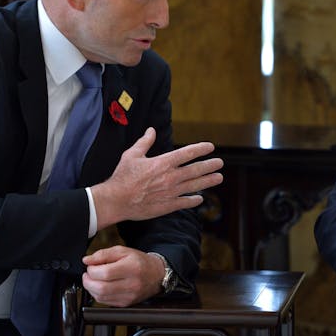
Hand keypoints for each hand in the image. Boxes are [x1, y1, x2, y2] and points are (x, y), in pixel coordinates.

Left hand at [82, 245, 164, 305]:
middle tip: (88, 274)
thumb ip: (103, 254)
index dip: (92, 270)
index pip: (105, 273)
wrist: (156, 274)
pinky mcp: (126, 303)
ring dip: (91, 288)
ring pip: (101, 297)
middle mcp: (132, 284)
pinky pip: (105, 302)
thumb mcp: (123, 251)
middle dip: (88, 281)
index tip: (90, 266)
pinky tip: (100, 286)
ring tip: (94, 279)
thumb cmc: (139, 262)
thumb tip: (87, 260)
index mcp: (132, 268)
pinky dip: (98, 294)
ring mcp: (129, 296)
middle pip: (101, 288)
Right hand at [91, 127, 222, 228]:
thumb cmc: (122, 177)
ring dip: (208, 181)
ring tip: (219, 178)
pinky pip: (185, 202)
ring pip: (194, 186)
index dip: (201, 149)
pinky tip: (200, 198)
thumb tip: (151, 130)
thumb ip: (144, 142)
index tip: (210, 147)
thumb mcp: (132, 155)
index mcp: (163, 162)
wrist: (116, 200)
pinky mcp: (167, 206)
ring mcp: (170, 192)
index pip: (187, 153)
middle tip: (220, 163)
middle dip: (210, 165)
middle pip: (195, 170)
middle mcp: (170, 177)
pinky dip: (194, 200)